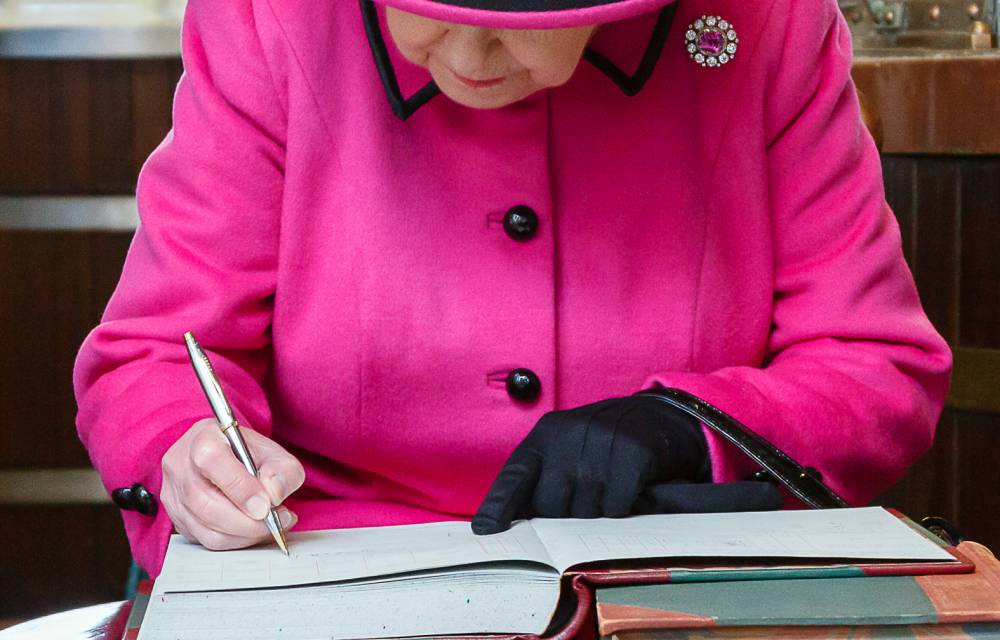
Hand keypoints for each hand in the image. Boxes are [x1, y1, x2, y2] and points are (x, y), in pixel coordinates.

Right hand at [161, 418, 304, 550]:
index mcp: (202, 439)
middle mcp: (180, 466)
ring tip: (269, 526)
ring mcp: (173, 495)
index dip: (240, 487)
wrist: (224, 455)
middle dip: (247, 522)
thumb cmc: (246, 453)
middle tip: (276, 522)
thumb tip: (274, 496)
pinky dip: (234, 541)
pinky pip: (205, 540)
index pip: (213, 461)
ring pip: (206, 529)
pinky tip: (252, 531)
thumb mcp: (274, 452)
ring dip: (244, 535)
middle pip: (207, 504)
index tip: (265, 505)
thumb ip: (282, 471)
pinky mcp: (177, 518)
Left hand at [472, 395, 709, 534]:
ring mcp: (601, 440)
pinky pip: (617, 507)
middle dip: (563, 518)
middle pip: (550, 505)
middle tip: (584, 505)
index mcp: (547, 434)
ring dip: (597, 515)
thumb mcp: (570, 450)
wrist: (663, 418)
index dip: (498, 504)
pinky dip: (623, 510)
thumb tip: (515, 523)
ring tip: (610, 493)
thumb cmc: (607, 445)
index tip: (485, 530)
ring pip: (585, 511)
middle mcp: (569, 433)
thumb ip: (544, 478)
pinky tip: (631, 494)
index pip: (516, 474)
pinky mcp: (633, 453)